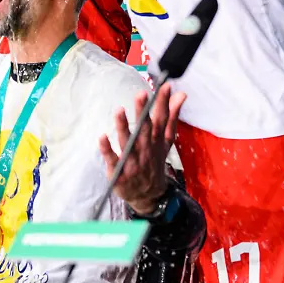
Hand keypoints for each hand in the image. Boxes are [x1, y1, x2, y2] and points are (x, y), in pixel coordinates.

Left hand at [98, 83, 186, 215]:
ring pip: (128, 143)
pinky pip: (112, 160)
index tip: (164, 86)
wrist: (149, 196)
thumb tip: (181, 94)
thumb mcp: (166, 141)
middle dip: (143, 112)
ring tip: (119, 110)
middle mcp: (146, 149)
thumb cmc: (155, 162)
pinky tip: (102, 137)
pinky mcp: (118, 173)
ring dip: (124, 127)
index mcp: (157, 140)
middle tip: (141, 94)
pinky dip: (107, 149)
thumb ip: (171, 117)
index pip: (162, 119)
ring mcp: (132, 162)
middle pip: (145, 129)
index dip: (163, 103)